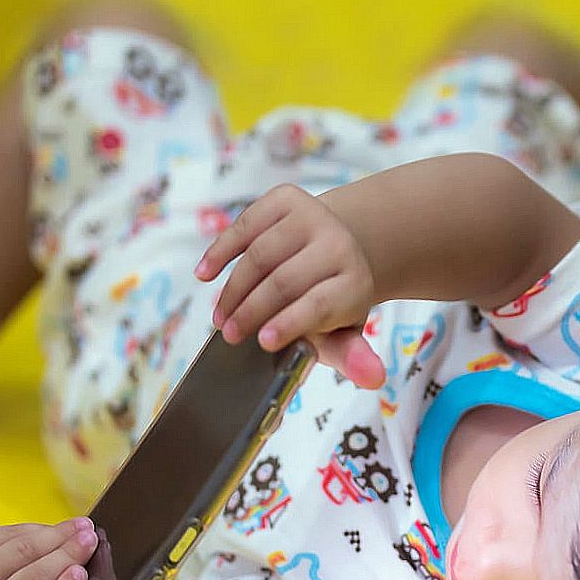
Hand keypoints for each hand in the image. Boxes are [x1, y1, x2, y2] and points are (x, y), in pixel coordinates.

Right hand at [195, 183, 385, 389]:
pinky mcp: (287, 199)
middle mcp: (339, 245)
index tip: (262, 342)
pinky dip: (222, 251)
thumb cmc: (331, 300)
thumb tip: (374, 379)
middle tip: (229, 335)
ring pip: (260, 255)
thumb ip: (350, 356)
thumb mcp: (343, 331)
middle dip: (250, 311)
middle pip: (284, 281)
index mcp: (356, 282)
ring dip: (233, 289)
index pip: (320, 304)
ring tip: (220, 315)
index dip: (289, 323)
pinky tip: (205, 274)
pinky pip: (246, 226)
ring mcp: (313, 217)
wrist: (337, 246)